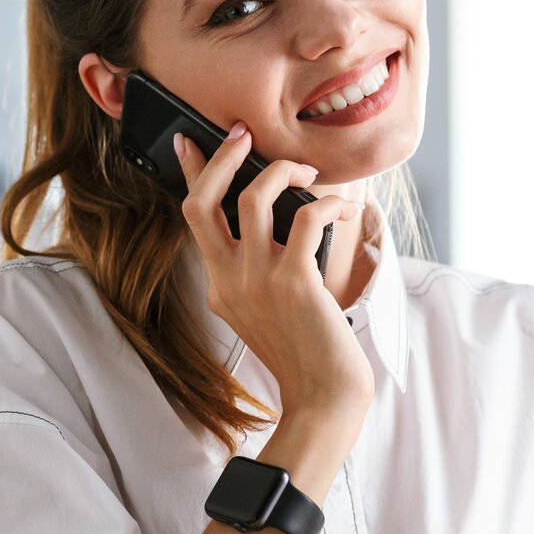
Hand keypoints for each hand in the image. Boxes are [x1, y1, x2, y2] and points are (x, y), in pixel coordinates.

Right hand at [174, 123, 372, 415]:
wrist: (324, 398)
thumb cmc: (307, 354)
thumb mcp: (269, 310)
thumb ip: (262, 270)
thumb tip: (286, 218)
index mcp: (220, 286)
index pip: (195, 219)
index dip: (192, 175)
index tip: (189, 143)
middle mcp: (229, 281)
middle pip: (202, 202)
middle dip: (221, 158)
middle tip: (243, 135)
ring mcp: (258, 281)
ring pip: (253, 198)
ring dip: (281, 171)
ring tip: (305, 171)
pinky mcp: (295, 282)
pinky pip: (307, 218)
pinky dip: (328, 203)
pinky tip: (344, 206)